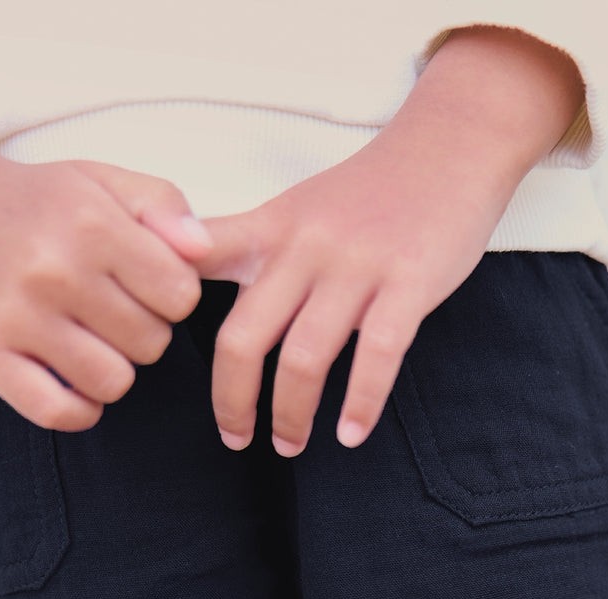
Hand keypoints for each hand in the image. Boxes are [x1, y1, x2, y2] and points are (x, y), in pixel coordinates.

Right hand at [0, 103, 209, 430]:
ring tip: (92, 341)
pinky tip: (75, 382)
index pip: (181, 296)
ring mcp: (19, 318)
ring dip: (113, 370)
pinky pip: (60, 413)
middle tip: (112, 311)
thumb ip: (164, 206)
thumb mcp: (105, 181)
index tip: (148, 287)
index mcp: (92, 225)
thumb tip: (203, 251)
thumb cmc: (40, 202)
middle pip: (151, 343)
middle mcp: (55, 271)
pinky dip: (79, 409)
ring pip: (114, 382)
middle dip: (143, 331)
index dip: (173, 297)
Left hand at [163, 25, 583, 455]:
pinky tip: (351, 433)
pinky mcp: (409, 282)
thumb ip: (246, 251)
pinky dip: (361, 403)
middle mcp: (305, 247)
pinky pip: (377, 355)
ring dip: (292, 415)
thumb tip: (199, 296)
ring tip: (289, 444)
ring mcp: (357, 266)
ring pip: (305, 357)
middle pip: (244, 337)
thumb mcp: (295, 208)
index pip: (199, 263)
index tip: (157, 351)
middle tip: (236, 438)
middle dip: (234, 401)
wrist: (450, 145)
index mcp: (271, 229)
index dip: (167, 306)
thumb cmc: (371, 192)